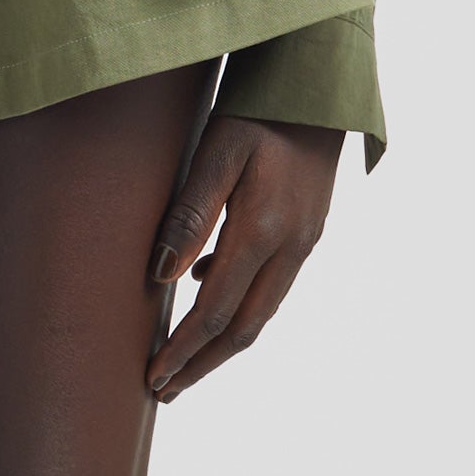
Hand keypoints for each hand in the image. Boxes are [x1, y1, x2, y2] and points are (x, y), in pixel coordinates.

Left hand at [145, 116, 343, 401]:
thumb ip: (188, 215)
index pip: (215, 312)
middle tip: (164, 392)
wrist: (321, 84)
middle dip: (203, 365)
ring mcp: (306, 241)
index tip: (153, 378)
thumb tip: (161, 278)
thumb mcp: (216, 153)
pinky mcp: (310, 231)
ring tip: (183, 360)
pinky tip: (205, 289)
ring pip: (262, 312)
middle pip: (244, 329)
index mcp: (264, 231)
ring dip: (222, 342)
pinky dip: (239, 304)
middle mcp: (292, 247)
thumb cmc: (260, 109)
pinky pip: (272, 285)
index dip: (183, 351)